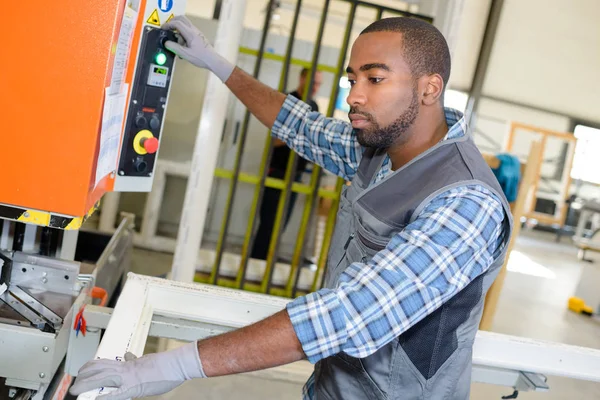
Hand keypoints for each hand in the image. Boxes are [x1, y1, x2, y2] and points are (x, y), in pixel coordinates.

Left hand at [69, 341, 204, 399]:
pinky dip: (104, 397)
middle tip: (76, 381)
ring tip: (76, 389)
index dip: (92, 366)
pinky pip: (116, 394)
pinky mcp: (134, 387)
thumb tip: (127, 356)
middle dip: (84, 376)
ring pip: (102, 378)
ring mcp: (128, 377)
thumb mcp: (146, 360)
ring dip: (87, 384)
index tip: (85, 369)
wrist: (176, 364)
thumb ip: (134, 360)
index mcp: (128, 364)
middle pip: (99, 369)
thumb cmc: (166, 364)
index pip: (106, 362)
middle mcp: (125, 369)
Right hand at [162, 16, 234, 81]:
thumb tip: (167, 43)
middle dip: (173, 22)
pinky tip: (183, 46)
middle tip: (168, 28)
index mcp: (190, 33)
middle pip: (181, 19)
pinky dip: (183, 35)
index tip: (163, 28)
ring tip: (178, 43)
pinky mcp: (198, 37)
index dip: (168, 24)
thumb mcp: (185, 54)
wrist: (213, 61)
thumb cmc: (203, 58)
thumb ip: (174, 48)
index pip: (177, 23)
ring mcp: (197, 33)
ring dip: (178, 31)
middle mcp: (194, 31)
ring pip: (185, 25)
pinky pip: (188, 31)